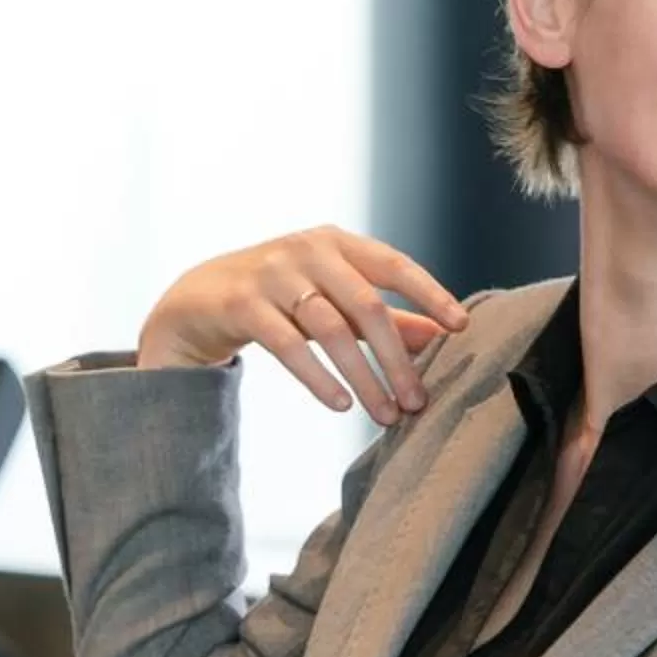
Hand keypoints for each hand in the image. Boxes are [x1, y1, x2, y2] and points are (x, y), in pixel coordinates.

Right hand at [138, 227, 468, 422]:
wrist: (196, 301)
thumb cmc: (278, 298)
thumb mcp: (332, 300)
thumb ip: (382, 316)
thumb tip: (437, 334)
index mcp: (336, 242)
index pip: (393, 264)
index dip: (429, 294)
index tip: (461, 327)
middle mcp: (306, 250)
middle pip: (366, 305)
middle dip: (396, 358)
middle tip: (418, 401)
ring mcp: (271, 273)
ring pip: (331, 330)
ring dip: (364, 377)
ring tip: (385, 414)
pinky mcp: (242, 303)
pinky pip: (289, 345)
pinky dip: (319, 377)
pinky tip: (342, 403)